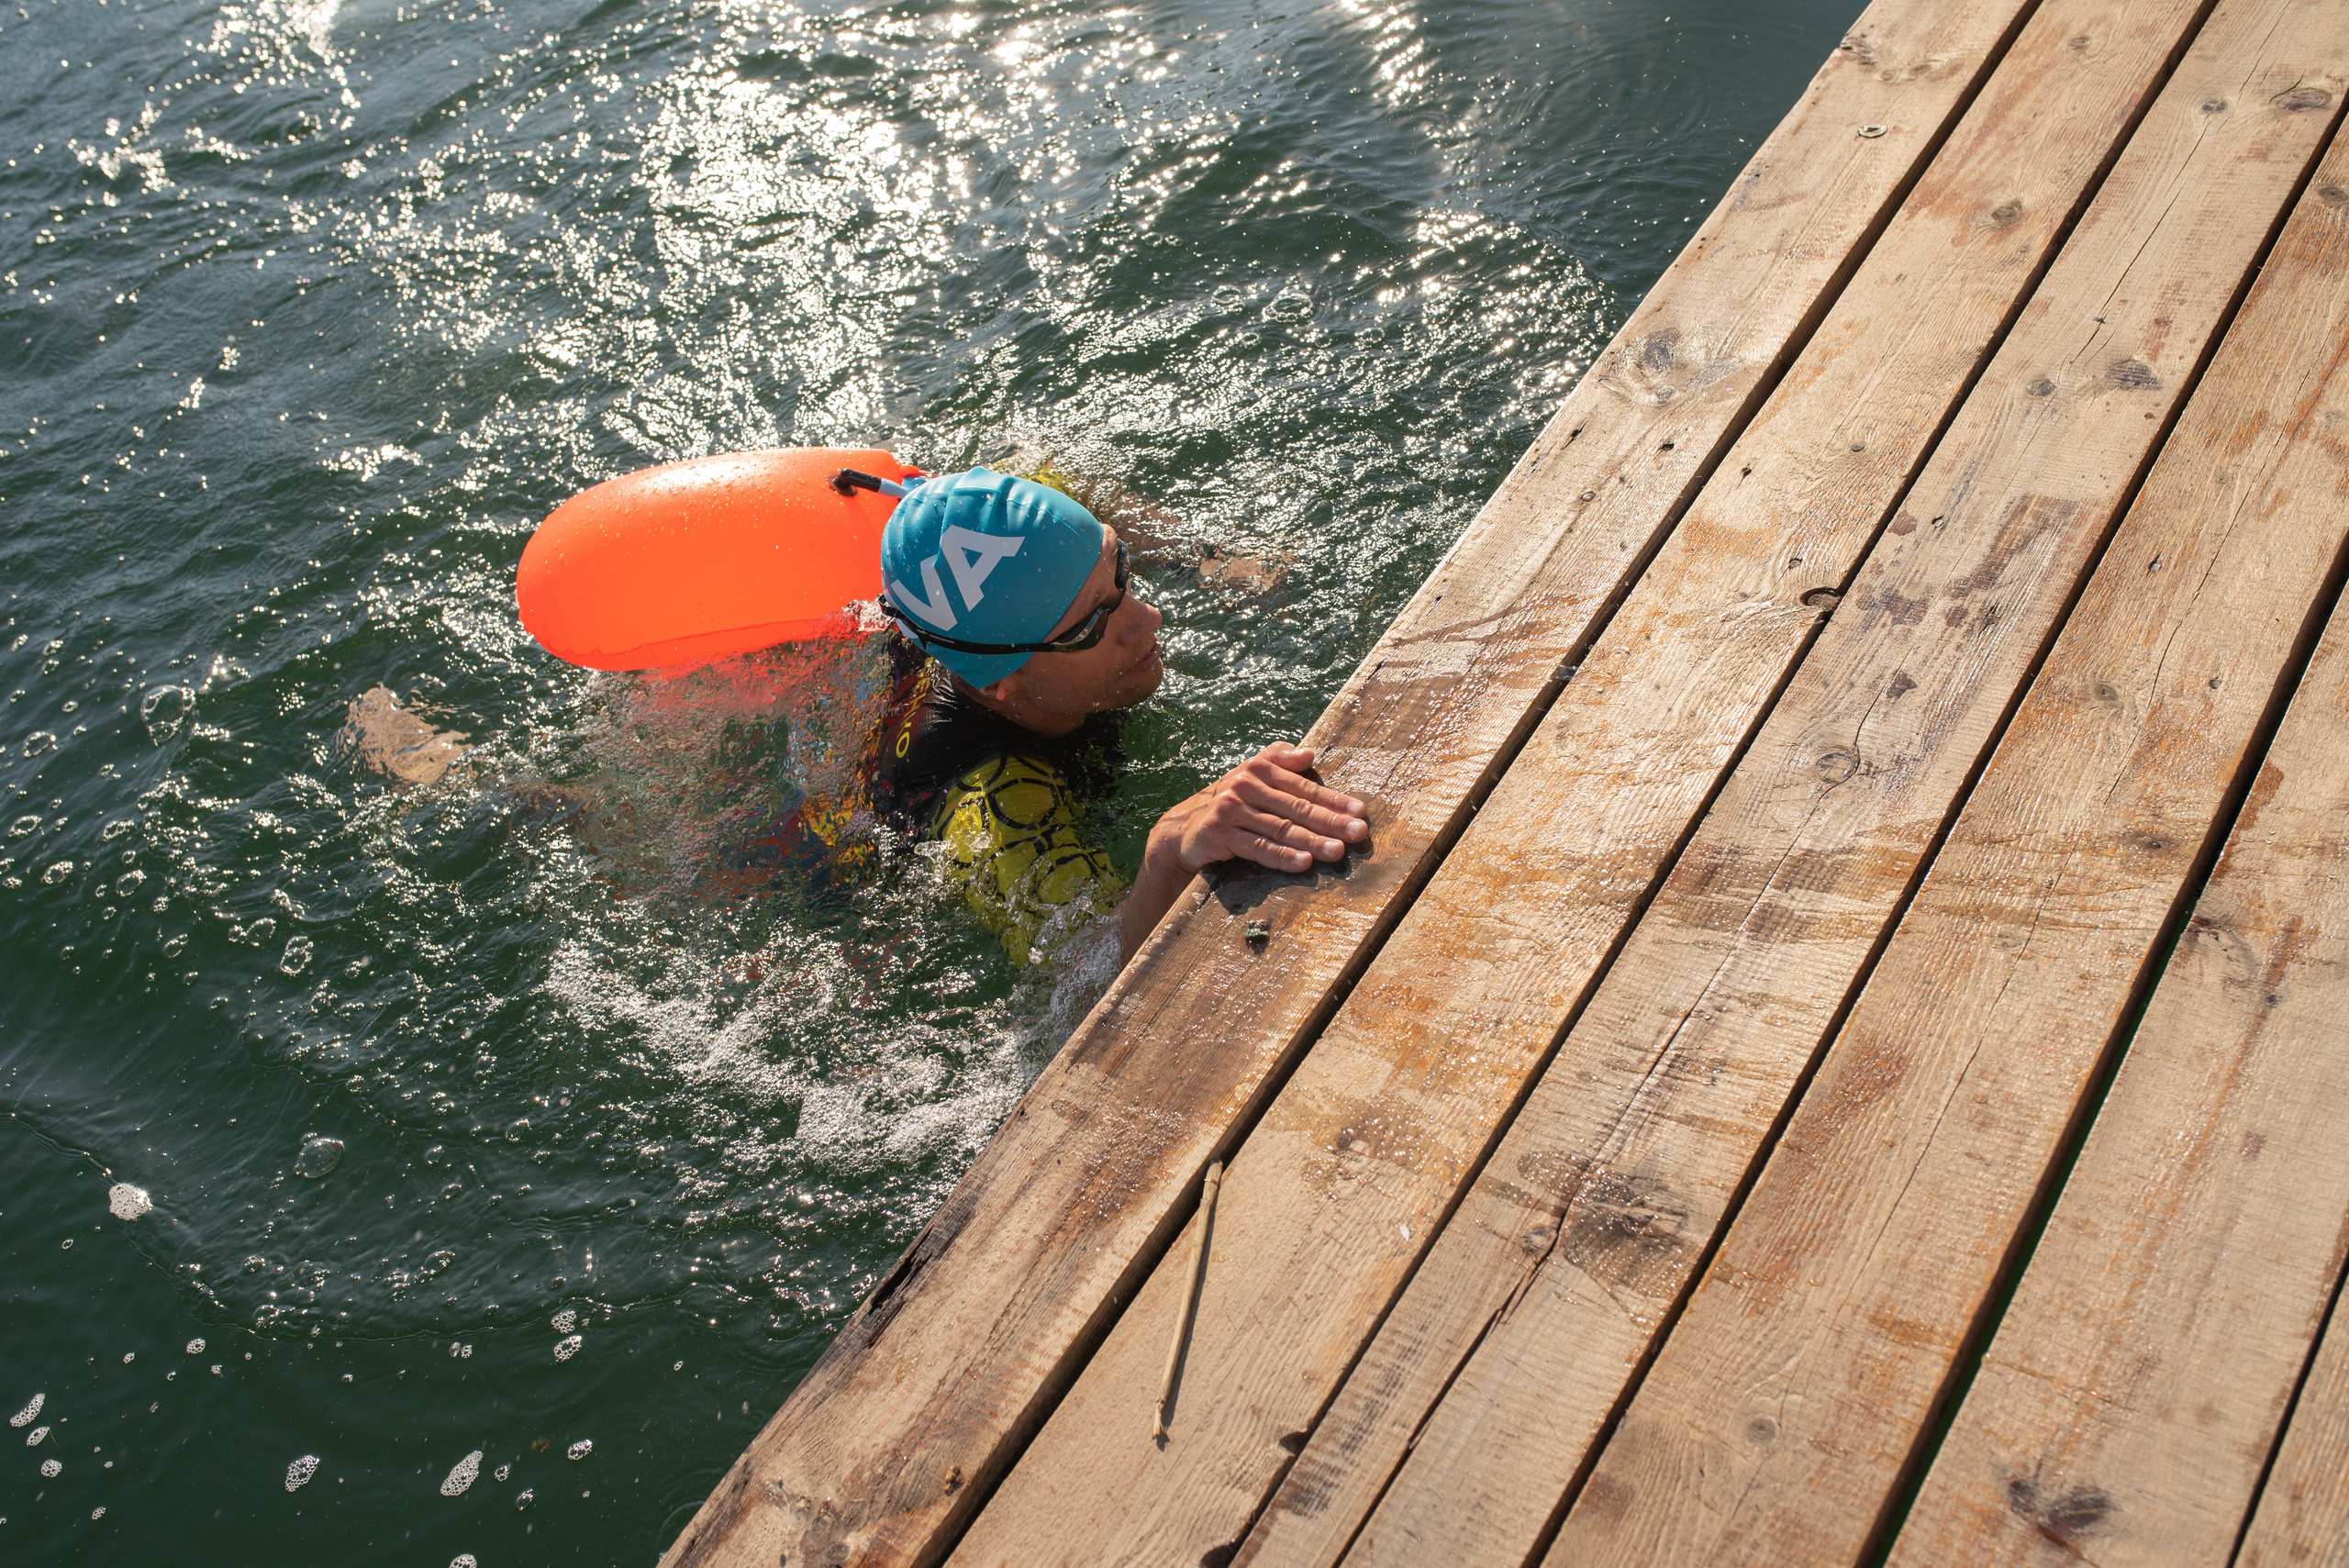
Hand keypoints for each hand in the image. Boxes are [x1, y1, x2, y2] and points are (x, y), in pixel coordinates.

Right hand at [1146, 743, 1368, 878]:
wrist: (1185, 830)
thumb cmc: (1230, 805)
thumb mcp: (1252, 777)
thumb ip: (1280, 761)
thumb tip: (1308, 753)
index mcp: (1259, 769)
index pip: (1304, 787)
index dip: (1334, 800)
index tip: (1360, 812)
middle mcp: (1245, 785)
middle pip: (1296, 807)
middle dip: (1330, 821)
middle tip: (1358, 833)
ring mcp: (1231, 809)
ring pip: (1280, 828)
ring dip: (1312, 841)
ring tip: (1337, 852)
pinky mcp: (1219, 833)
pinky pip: (1257, 847)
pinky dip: (1282, 856)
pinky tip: (1303, 862)